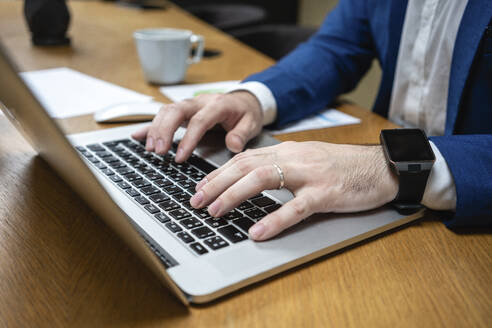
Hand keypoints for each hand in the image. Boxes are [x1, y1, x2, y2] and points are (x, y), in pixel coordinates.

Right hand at [132, 92, 262, 161]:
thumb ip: (242, 134)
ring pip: (166, 111)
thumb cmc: (246, 113)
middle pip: (176, 111)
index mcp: (217, 105)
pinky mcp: (183, 111)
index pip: (199, 120)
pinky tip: (137, 136)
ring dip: (156, 129)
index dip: (188, 139)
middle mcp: (199, 102)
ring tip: (151, 149)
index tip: (180, 157)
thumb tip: (234, 145)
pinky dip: (150, 126)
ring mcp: (189, 105)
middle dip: (164, 131)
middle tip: (159, 151)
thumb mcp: (251, 123)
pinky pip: (163, 116)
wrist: (244, 101)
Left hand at [189, 141, 397, 240]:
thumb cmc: (343, 167)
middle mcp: (294, 158)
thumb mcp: (307, 160)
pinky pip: (296, 207)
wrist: (381, 167)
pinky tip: (257, 232)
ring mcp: (310, 174)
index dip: (219, 172)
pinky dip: (274, 220)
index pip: (245, 158)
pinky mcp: (326, 193)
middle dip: (216, 183)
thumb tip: (252, 178)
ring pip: (263, 179)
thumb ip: (282, 165)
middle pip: (246, 166)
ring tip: (215, 212)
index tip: (200, 186)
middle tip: (195, 201)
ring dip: (234, 196)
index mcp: (288, 150)